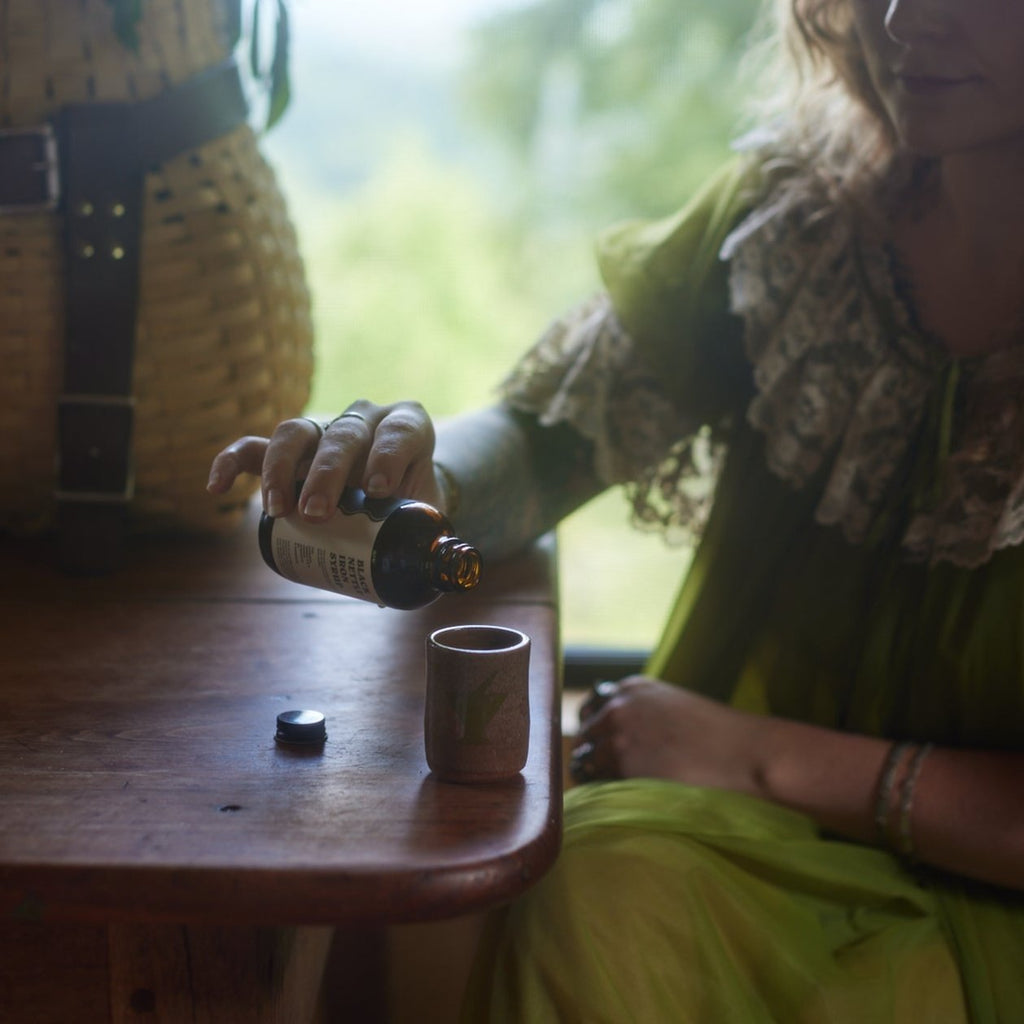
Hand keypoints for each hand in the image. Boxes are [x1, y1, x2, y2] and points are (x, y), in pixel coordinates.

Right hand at [206, 400, 442, 521]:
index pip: (399, 429)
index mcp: (407, 428)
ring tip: (280, 511)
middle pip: (343, 434)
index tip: (378, 491)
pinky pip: (253, 447)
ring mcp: (323, 432)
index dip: (388, 454)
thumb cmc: (417, 509)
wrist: (398, 500)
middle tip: (318, 513)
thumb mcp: (435, 518)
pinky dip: (232, 462)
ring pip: (296, 433)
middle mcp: (364, 420)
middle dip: (327, 473)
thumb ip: (441, 543)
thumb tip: (443, 572)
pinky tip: (217, 487)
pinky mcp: (288, 452)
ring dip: (282, 468)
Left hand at [572, 676, 768, 795]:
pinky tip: (626, 802)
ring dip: (595, 778)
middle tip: (605, 779)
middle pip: (583, 735)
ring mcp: (618, 733)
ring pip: (584, 761)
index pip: (591, 709)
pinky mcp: (624, 764)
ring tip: (615, 795)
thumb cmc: (721, 738)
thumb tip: (621, 742)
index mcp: (633, 687)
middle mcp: (619, 704)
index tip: (601, 750)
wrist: (748, 754)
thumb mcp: (675, 710)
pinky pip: (599, 784)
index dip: (596, 733)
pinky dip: (604, 795)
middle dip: (591, 756)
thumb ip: (644, 716)